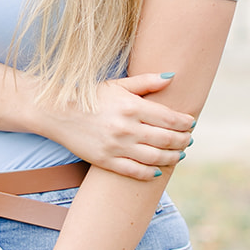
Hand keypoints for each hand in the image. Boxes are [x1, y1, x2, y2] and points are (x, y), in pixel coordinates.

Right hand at [45, 72, 194, 181]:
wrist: (57, 112)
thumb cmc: (91, 95)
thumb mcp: (118, 84)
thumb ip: (146, 81)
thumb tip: (173, 76)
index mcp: (132, 106)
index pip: (169, 118)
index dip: (184, 123)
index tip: (191, 123)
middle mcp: (127, 127)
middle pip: (166, 139)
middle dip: (183, 141)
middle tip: (189, 140)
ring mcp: (116, 146)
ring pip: (155, 157)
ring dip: (172, 157)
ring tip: (179, 155)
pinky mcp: (106, 161)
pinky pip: (135, 171)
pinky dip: (150, 173)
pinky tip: (158, 171)